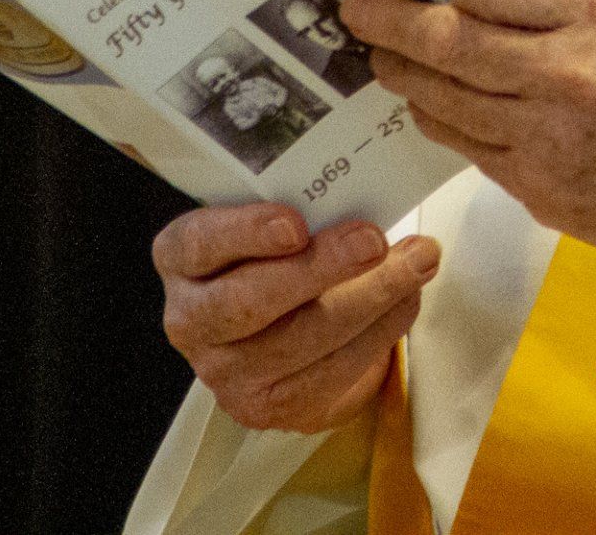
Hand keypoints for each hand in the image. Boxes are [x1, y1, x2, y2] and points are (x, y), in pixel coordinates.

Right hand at [154, 203, 440, 433]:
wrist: (278, 329)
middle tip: (374, 240)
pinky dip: (378, 334)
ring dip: (369, 299)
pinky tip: (405, 300)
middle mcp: (191, 319)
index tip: (296, 223)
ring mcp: (226, 372)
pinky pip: (330, 375)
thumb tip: (363, 187)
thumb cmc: (273, 253)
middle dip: (321, 268)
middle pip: (251, 301)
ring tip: (415, 264)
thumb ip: (293, 203)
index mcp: (180, 259)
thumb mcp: (263, 219)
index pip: (200, 243)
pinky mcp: (269, 408)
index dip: (245, 233)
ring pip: (299, 341)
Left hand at [342, 0, 595, 260]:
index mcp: (595, 13)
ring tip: (383, 59)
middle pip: (448, 44)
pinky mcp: (537, 188)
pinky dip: (438, 119)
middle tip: (357, 14)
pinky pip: (464, 146)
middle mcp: (568, 73)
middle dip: (390, 26)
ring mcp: (548, 137)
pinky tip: (429, 104)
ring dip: (403, 76)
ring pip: (444, 99)